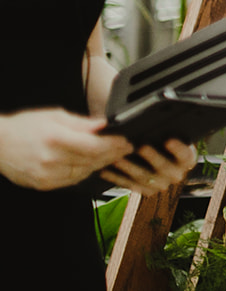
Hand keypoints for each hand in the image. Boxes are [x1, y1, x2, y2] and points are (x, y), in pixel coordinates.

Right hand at [0, 108, 133, 189]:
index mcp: (56, 139)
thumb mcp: (54, 116)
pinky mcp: (43, 185)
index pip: (95, 146)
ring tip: (112, 156)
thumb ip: (82, 123)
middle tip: (126, 148)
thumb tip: (105, 124)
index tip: (127, 141)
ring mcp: (47, 175)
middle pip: (92, 161)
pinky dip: (84, 173)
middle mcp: (52, 160)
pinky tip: (91, 165)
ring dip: (101, 165)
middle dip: (112, 154)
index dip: (114, 145)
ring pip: (84, 173)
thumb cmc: (24, 127)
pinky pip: (72, 181)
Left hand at [98, 138, 198, 195]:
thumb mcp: (169, 132)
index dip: (178, 148)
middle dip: (152, 157)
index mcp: (186, 159)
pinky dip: (117, 178)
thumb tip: (161, 118)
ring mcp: (161, 184)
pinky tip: (106, 169)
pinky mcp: (145, 190)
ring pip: (145, 178)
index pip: (185, 154)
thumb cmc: (162, 138)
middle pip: (165, 168)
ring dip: (130, 168)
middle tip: (141, 147)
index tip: (169, 140)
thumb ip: (167, 128)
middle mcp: (176, 174)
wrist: (156, 153)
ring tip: (117, 158)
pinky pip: (130, 185)